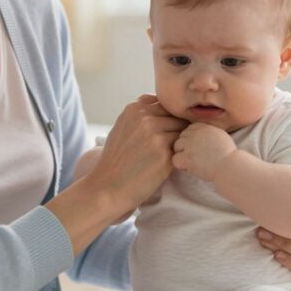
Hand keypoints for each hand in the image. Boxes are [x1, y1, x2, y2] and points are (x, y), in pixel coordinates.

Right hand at [90, 95, 187, 215]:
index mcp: (134, 108)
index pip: (164, 103)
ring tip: (166, 154)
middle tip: (167, 145)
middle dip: (176, 128)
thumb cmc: (117, 159)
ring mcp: (155, 134)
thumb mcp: (122, 127)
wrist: (108, 187)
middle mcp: (145, 118)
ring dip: (179, 141)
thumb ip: (141, 114)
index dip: (167, 117)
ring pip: (182, 130)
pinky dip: (178, 154)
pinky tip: (166, 163)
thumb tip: (163, 104)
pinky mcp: (164, 153)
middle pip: (176, 115)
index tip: (162, 130)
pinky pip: (182, 147)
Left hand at [172, 122, 236, 181]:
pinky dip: (181, 165)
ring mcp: (190, 145)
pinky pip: (175, 159)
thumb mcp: (220, 135)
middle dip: (186, 146)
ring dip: (182, 155)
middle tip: (196, 156)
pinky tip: (191, 168)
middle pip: (181, 137)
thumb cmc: (228, 154)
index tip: (199, 148)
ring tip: (194, 162)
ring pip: (176, 147)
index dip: (192, 139)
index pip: (189, 129)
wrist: (230, 167)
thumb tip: (198, 133)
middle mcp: (195, 133)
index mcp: (204, 127)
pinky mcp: (187, 157)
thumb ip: (207, 131)